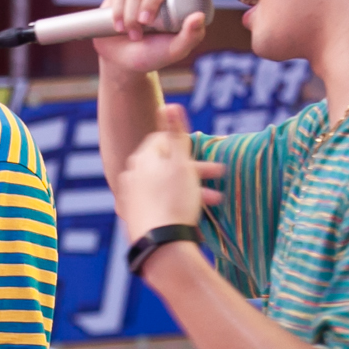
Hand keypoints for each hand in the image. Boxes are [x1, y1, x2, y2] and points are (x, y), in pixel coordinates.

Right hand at [93, 0, 211, 75]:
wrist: (122, 60)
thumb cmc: (152, 54)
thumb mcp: (174, 50)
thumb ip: (190, 36)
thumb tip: (199, 16)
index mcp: (184, 2)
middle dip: (151, 2)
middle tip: (145, 23)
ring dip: (132, 15)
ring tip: (133, 35)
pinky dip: (118, 10)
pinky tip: (118, 26)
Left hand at [116, 103, 224, 242]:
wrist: (161, 245)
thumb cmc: (175, 201)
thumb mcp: (181, 163)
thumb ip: (175, 132)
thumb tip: (169, 103)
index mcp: (142, 158)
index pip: (163, 140)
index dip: (187, 146)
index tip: (204, 157)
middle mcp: (131, 175)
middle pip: (165, 165)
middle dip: (194, 170)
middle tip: (218, 177)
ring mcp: (130, 197)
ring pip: (163, 186)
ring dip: (188, 189)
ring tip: (212, 202)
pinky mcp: (133, 218)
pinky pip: (156, 205)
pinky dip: (172, 205)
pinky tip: (187, 214)